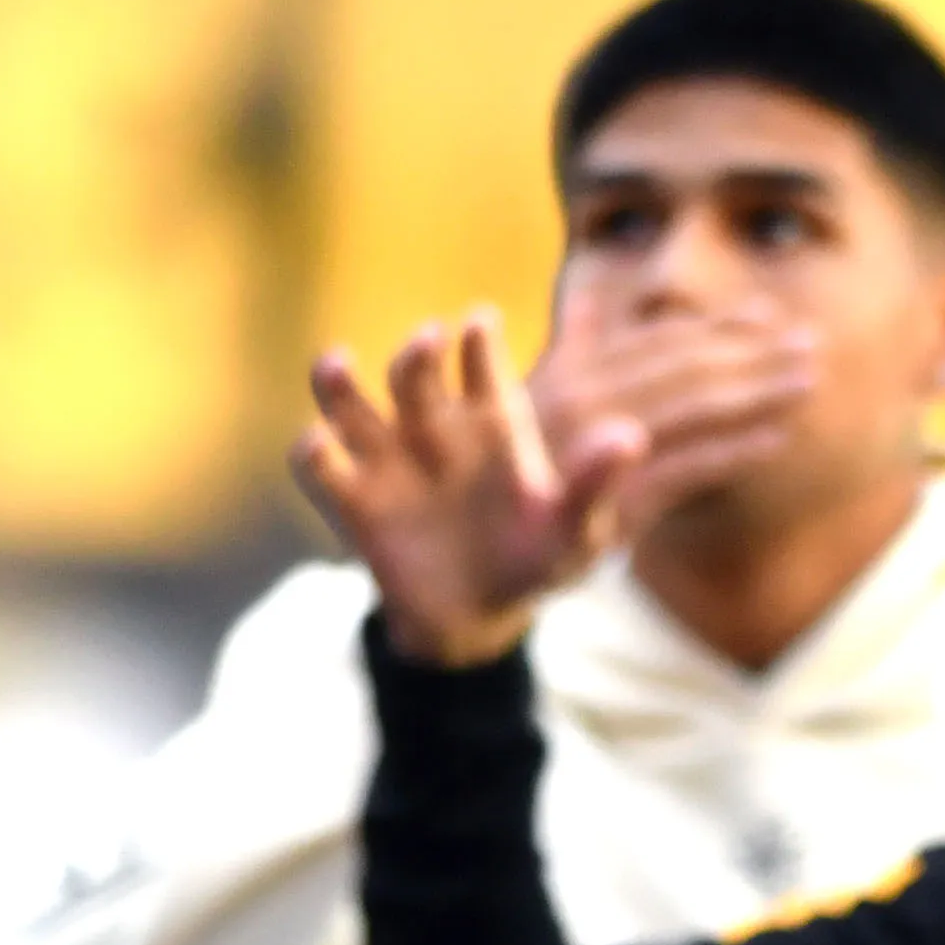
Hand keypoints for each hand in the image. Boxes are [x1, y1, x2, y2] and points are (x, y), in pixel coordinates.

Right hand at [293, 309, 656, 668]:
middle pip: (414, 373)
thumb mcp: (576, 532)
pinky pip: (319, 463)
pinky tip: (321, 446)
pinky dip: (313, 451)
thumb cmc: (536, 562)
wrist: (480, 619)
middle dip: (416, 356)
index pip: (482, 365)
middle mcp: (435, 427)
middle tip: (427, 342)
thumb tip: (631, 437)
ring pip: (348, 401)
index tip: (479, 325)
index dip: (478, 343)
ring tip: (338, 364)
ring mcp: (388, 457)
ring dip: (337, 381)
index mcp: (492, 422)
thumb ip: (593, 483)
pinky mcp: (351, 497)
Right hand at [523, 302, 816, 522]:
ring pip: (685, 407)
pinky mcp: (603, 509)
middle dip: (749, 353)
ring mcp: (590, 451)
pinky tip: (780, 442)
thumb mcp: (523, 409)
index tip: (772, 314)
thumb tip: (593, 301)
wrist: (461, 566)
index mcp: (571, 381)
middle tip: (813, 342)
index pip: (657, 342)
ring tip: (811, 380)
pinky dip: (732, 455)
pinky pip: (680, 473)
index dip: (716, 326)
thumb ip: (570, 353)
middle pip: (681, 368)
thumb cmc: (494, 484)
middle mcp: (581, 405)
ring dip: (753, 390)